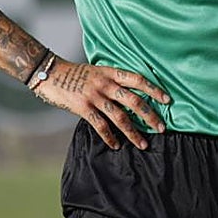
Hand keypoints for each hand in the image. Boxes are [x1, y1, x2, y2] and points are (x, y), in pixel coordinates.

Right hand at [31, 58, 169, 149]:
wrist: (50, 73)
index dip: (154, 90)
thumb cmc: (74, 73)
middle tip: (161, 128)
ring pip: (120, 117)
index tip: (167, 100)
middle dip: (150, 116)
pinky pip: (100, 125)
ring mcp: (95, 96)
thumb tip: (129, 93)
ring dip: (133, 132)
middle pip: (134, 101)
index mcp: (111, 72)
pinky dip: (110, 137)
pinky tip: (116, 145)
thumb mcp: (97, 71)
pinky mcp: (83, 107)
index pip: (138, 79)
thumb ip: (112, 80)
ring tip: (143, 144)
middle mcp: (106, 83)